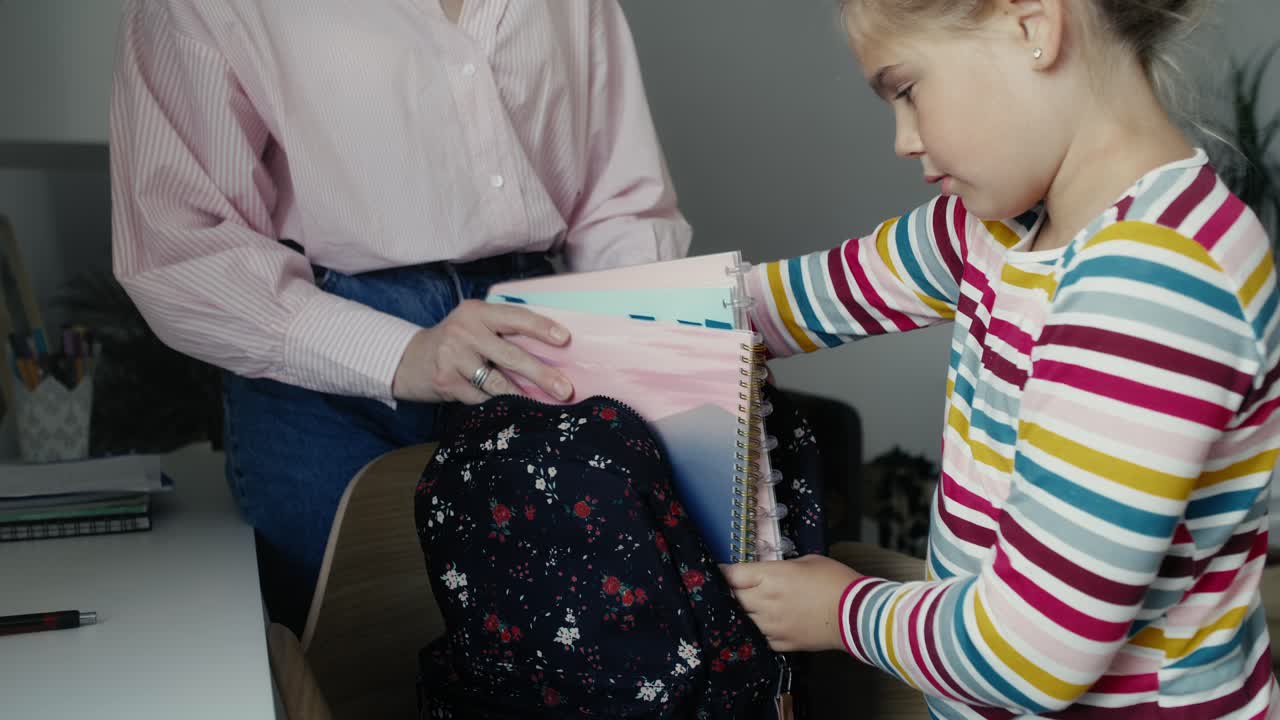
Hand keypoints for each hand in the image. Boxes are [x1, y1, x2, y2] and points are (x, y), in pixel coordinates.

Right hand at [391, 300, 572, 403]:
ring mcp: (454, 357)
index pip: (515, 317)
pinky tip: (515, 411)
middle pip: (511, 355)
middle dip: (541, 374)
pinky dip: (500, 405)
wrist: (410, 360)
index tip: (565, 339)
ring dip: (524, 396)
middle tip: (564, 389)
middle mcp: (465, 331)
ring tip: (544, 406)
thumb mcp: (474, 326)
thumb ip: (502, 332)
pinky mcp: (447, 382)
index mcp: (477, 312)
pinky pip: (482, 398)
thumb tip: (550, 352)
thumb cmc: (456, 343)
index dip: (541, 328)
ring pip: (497, 382)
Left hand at [720, 554, 862, 651]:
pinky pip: (759, 636)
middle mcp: (766, 602)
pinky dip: (758, 629)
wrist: (858, 614)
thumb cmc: (836, 581)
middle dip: (730, 592)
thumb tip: (767, 572)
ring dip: (743, 611)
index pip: (732, 575)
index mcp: (771, 577)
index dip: (721, 572)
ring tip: (748, 605)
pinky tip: (765, 622)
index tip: (717, 571)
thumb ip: (780, 567)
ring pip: (743, 619)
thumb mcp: (806, 561)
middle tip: (732, 587)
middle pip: (732, 598)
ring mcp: (772, 626)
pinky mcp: (782, 643)